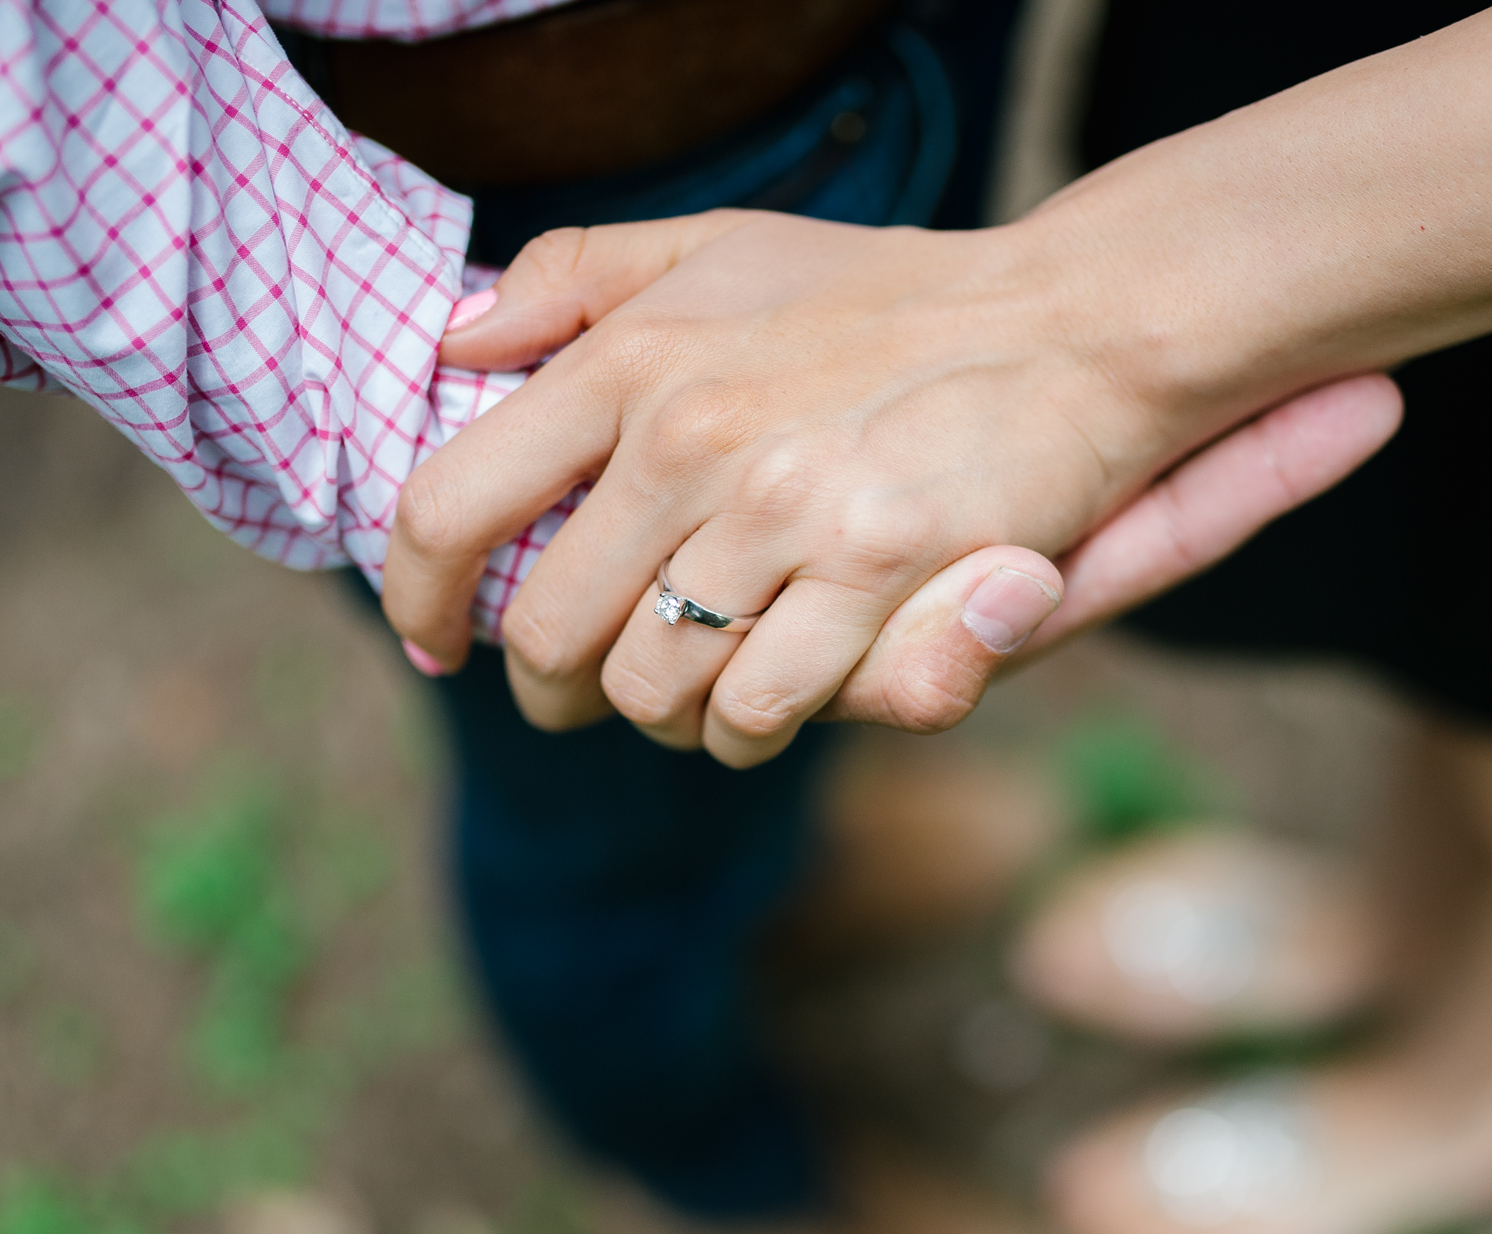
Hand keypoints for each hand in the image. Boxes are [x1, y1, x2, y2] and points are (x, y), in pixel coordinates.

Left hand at [387, 210, 1397, 763]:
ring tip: (699, 690)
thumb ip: (579, 279)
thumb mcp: (722, 246)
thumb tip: (452, 340)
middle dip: (556, 688)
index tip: (433, 640)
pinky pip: (756, 709)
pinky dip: (749, 728)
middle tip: (588, 693)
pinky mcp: (873, 574)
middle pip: (551, 634)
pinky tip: (768, 703)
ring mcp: (782, 510)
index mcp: (632, 357)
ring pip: (652, 690)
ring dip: (665, 714)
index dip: (420, 597)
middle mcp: (689, 433)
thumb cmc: (890, 298)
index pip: (451, 505)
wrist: (1070, 323)